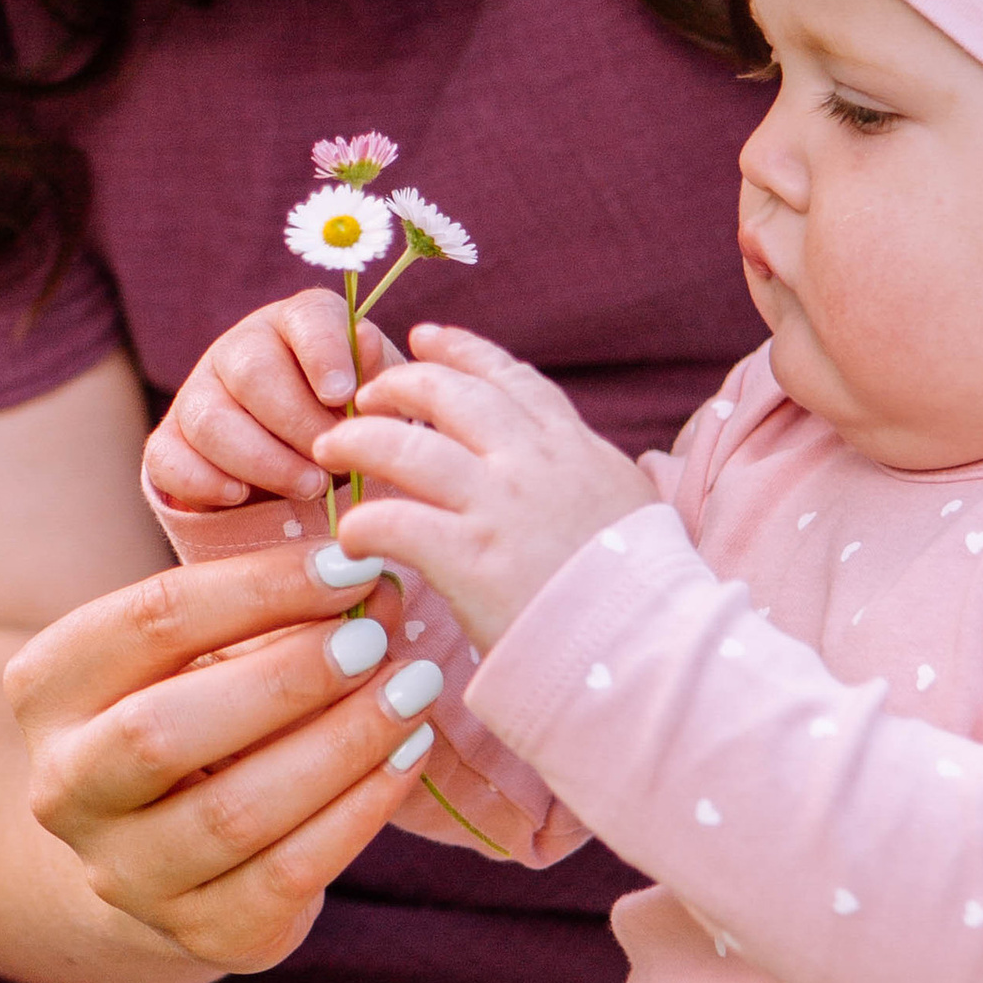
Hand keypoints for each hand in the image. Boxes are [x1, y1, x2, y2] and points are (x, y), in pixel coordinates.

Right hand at [4, 543, 444, 971]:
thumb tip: (374, 577)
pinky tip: (409, 756)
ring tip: (412, 691)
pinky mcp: (202, 932)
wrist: (167, 850)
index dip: (259, 588)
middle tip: (375, 640)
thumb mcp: (204, 649)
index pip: (149, 622)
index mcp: (49, 689)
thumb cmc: (199, 708)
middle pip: (162, 731)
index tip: (351, 566)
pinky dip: (360, 810)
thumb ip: (273, 609)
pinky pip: (288, 874)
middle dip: (285, 678)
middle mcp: (64, 789)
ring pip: (233, 814)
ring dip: (340, 745)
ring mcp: (125, 874)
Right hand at [145, 293, 407, 510]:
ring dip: (262, 460)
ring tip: (308, 487)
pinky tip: (240, 498)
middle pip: (253, 373)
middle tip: (331, 461)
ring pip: (210, 419)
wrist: (301, 462)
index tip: (342, 395)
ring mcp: (198, 392)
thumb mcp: (376, 393)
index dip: (324, 355)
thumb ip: (377, 372)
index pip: (307, 319)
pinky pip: (168, 457)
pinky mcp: (170, 439)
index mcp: (299, 323)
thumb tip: (367, 341)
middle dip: (297, 424)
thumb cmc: (349, 419)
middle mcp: (241, 347)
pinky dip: (203, 481)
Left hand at [314, 323, 656, 648]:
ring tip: (330, 450)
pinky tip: (352, 539)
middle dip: (397, 384)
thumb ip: (590, 476)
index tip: (426, 337)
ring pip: (404, 445)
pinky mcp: (468, 558)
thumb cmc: (644, 591)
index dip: (461, 351)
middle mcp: (532, 461)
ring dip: (358, 441)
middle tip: (365, 396)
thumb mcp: (630, 503)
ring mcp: (498, 505)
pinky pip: (391, 521)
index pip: (508, 378)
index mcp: (573, 446)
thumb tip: (578, 469)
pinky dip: (362, 524)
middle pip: (447, 394)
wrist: (652, 645)